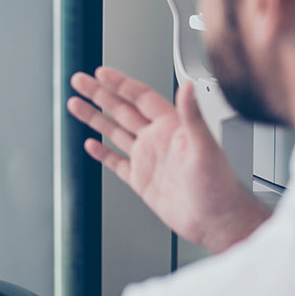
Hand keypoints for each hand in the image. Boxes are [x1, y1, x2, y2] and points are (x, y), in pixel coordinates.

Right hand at [67, 66, 270, 252]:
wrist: (216, 222)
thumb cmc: (219, 186)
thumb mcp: (205, 147)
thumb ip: (193, 115)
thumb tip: (188, 86)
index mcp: (171, 127)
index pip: (140, 97)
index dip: (120, 84)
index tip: (102, 73)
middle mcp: (157, 139)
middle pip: (122, 110)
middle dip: (99, 94)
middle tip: (80, 82)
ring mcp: (148, 159)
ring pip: (115, 132)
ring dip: (95, 118)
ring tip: (75, 104)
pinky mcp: (142, 180)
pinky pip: (117, 162)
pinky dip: (103, 153)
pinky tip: (91, 144)